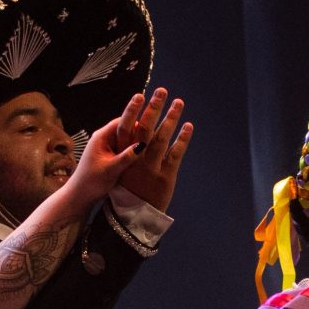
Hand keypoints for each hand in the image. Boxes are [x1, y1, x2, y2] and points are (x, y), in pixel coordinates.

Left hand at [62, 91, 159, 202]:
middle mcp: (104, 138)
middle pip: (126, 127)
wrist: (79, 196)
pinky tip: (148, 153)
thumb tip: (143, 144)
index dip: (138, 119)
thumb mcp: (110, 170)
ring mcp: (108, 147)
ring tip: (158, 139)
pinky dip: (135, 148)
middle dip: (141, 128)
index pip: (122, 121)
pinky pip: (126, 147)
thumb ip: (126, 157)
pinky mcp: (110, 156)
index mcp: (101, 137)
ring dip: (139, 139)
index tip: (154, 118)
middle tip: (160, 125)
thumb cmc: (91, 183)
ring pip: (127, 138)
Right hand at [115, 89, 193, 211]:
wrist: (131, 217)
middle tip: (161, 90)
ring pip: (162, 139)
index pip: (125, 129)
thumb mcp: (119, 167)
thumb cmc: (126, 187)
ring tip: (178, 102)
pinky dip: (182, 139)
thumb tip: (137, 124)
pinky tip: (188, 125)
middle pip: (145, 129)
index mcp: (121, 156)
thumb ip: (126, 147)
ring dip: (171, 118)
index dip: (133, 111)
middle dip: (154, 108)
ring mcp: (150, 169)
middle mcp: (135, 160)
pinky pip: (175, 154)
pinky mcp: (165, 177)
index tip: (140, 95)